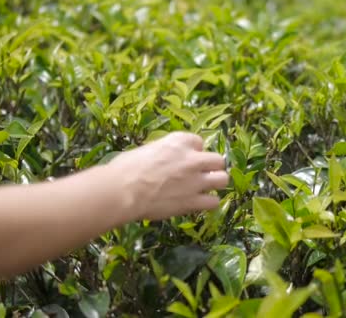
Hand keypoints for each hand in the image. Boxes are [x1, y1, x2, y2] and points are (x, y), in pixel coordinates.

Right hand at [100, 132, 228, 220]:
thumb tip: (161, 160)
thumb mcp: (146, 150)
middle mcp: (192, 159)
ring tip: (204, 189)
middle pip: (218, 160)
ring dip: (215, 184)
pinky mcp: (193, 201)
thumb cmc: (124, 169)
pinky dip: (208, 203)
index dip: (194, 151)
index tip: (187, 158)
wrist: (122, 191)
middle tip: (202, 174)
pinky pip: (213, 202)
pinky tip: (199, 204)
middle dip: (212, 167)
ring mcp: (195, 181)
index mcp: (178, 142)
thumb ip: (162, 153)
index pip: (198, 141)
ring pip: (222, 179)